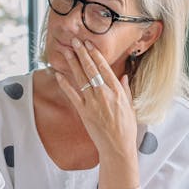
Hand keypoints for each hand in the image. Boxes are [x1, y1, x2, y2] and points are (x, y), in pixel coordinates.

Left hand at [54, 39, 138, 158]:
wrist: (117, 147)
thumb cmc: (126, 128)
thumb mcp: (130, 106)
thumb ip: (126, 90)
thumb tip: (123, 76)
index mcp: (118, 91)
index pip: (105, 68)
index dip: (96, 55)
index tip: (90, 44)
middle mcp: (105, 94)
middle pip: (91, 69)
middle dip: (83, 54)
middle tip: (75, 41)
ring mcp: (93, 103)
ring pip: (81, 78)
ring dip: (73, 63)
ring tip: (67, 51)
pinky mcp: (84, 112)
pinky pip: (72, 95)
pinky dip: (65, 84)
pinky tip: (59, 74)